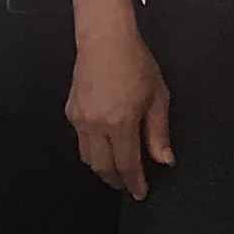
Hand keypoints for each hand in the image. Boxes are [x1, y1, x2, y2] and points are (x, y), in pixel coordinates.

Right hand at [69, 18, 172, 199]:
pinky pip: (81, 141)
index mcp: (119, 123)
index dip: (135, 183)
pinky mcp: (70, 112)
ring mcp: (79, 119)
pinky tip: (105, 147)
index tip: (141, 193)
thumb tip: (164, 160)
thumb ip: (159, 132)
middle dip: (117, 180)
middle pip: (103, 167)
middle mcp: (95, 125)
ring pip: (88, 158)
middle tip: (129, 185)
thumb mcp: (158, 97)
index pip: (127, 165)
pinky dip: (93, 150)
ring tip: (118, 171)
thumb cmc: (135, 62)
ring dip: (103, 168)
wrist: (105, 40)